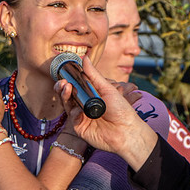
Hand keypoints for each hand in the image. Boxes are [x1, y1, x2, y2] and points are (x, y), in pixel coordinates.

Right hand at [55, 56, 156, 170]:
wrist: (126, 131)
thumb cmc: (121, 110)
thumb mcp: (107, 89)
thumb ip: (93, 75)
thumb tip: (84, 58)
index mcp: (90, 95)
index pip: (75, 85)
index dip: (68, 80)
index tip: (65, 74)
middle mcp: (84, 105)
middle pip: (68, 95)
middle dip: (63, 88)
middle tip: (63, 82)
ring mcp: (81, 116)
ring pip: (67, 105)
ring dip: (65, 96)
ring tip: (66, 88)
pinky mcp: (80, 127)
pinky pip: (72, 118)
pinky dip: (74, 112)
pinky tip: (79, 111)